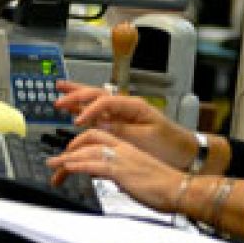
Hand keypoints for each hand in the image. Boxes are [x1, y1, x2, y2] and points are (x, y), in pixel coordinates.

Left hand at [47, 128, 184, 212]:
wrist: (179, 189)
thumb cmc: (162, 186)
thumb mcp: (136, 177)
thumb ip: (121, 175)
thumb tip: (112, 181)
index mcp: (127, 148)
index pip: (98, 138)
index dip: (81, 143)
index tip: (69, 155)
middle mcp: (122, 149)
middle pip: (90, 138)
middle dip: (70, 147)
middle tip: (56, 161)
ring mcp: (121, 158)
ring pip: (88, 151)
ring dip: (67, 158)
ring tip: (54, 166)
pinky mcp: (121, 170)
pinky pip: (94, 164)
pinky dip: (78, 165)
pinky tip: (67, 168)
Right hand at [55, 80, 196, 169]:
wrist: (185, 153)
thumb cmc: (170, 145)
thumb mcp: (146, 139)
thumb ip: (121, 130)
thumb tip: (99, 124)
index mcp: (134, 106)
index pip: (105, 101)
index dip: (89, 110)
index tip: (77, 122)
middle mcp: (126, 107)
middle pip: (97, 95)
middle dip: (76, 95)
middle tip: (58, 99)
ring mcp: (123, 115)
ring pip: (95, 101)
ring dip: (77, 96)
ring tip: (60, 89)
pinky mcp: (121, 125)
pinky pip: (98, 114)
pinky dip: (84, 110)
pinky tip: (73, 109)